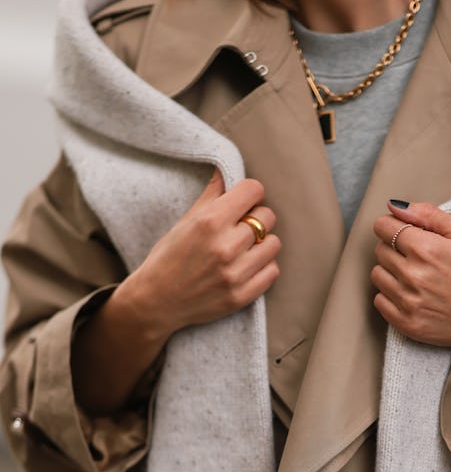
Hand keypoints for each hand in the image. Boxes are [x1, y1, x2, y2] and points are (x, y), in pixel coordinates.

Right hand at [119, 169, 280, 341]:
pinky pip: (273, 270)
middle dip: (256, 217)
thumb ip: (211, 196)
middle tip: (241, 226)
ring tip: (245, 248)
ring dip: (262, 243)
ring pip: (274, 243)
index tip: (243, 201)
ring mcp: (235, 274)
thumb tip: (226, 170)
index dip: (249, 193)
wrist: (155, 302)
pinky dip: (263, 267)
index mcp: (209, 222)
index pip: (254, 190)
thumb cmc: (168, 258)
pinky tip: (247, 266)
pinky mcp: (242, 296)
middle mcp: (226, 247)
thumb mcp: (185, 221)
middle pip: (268, 216)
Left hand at [371, 201, 450, 373]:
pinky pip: (379, 301)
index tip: (405, 233)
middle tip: (419, 257)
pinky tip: (412, 294)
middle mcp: (413, 275)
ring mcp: (408, 302)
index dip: (393, 226)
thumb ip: (428, 215)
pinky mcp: (406, 323)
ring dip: (391, 272)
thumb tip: (396, 207)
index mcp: (426, 249)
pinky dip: (390, 296)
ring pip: (377, 274)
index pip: (383, 227)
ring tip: (416, 276)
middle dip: (394, 248)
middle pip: (379, 250)